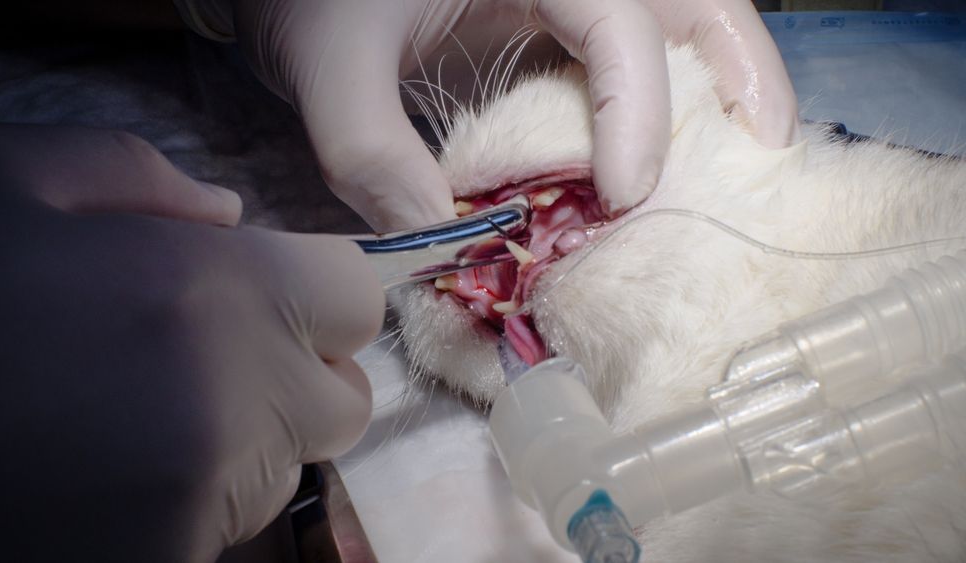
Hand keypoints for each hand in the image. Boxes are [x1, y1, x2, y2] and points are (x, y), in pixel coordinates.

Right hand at [0, 124, 383, 561]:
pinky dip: (185, 509)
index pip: (354, 298)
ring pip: (282, 470)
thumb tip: (229, 214)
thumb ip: (135, 175)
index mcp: (216, 287)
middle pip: (339, 398)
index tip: (270, 302)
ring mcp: (201, 499)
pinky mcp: (161, 561)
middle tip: (196, 364)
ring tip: (127, 421)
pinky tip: (102, 478)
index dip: (316, 298)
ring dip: (239, 446)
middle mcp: (236, 399)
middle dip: (290, 379)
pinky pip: (220, 532)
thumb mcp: (4, 181)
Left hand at [177, 0, 795, 229]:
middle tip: (772, 150)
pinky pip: (624, 54)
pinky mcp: (545, 25)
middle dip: (743, 64)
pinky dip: (659, 101)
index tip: (625, 196)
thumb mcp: (325, 65)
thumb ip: (370, 154)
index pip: (617, 17)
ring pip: (672, 17)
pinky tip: (661, 157)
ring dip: (720, 78)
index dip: (637, 106)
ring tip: (751, 152)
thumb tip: (443, 247)